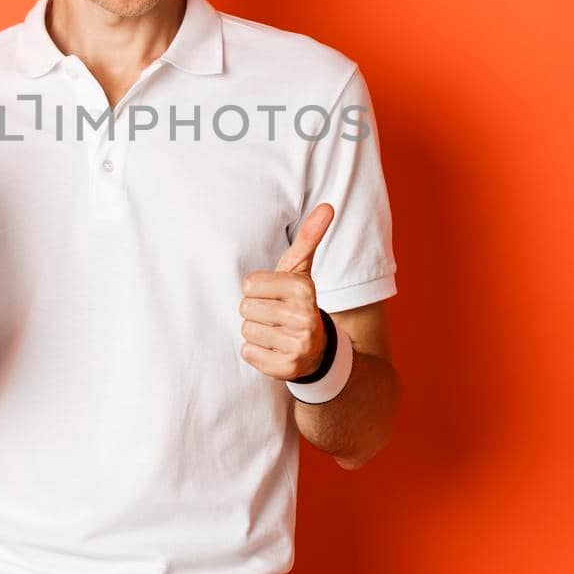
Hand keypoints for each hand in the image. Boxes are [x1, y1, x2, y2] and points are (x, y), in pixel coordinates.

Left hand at [238, 203, 334, 380]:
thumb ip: (310, 237)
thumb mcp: (301, 270)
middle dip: (255, 311)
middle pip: (246, 308)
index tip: (274, 295)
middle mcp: (305, 317)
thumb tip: (327, 205)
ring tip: (276, 331)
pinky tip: (274, 349)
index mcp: (305, 288)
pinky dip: (256, 352)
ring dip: (256, 332)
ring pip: (246, 331)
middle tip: (275, 315)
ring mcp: (298, 345)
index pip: (250, 284)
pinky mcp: (287, 368)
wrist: (317, 348)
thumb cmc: (298, 301)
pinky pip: (248, 353)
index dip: (257, 289)